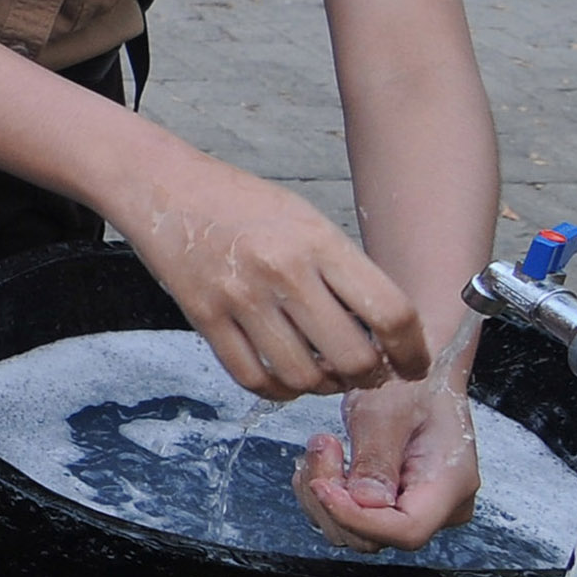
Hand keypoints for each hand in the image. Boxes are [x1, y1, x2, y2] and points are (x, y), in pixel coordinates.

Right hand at [111, 143, 428, 401]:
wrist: (163, 185)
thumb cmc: (242, 203)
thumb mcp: (307, 221)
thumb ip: (345, 272)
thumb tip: (383, 333)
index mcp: (318, 242)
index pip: (390, 312)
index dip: (413, 351)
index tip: (413, 364)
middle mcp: (282, 271)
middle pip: (351, 357)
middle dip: (370, 377)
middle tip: (369, 374)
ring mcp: (240, 298)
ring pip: (304, 376)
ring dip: (324, 386)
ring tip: (326, 374)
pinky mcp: (203, 318)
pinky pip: (253, 378)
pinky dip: (279, 391)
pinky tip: (287, 379)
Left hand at [300, 351, 485, 548]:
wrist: (414, 372)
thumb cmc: (410, 381)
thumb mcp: (388, 407)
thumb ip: (376, 457)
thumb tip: (364, 502)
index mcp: (450, 484)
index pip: (406, 530)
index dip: (355, 517)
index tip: (322, 485)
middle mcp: (437, 507)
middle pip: (373, 536)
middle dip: (332, 498)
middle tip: (323, 444)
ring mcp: (412, 509)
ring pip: (351, 532)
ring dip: (321, 492)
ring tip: (323, 444)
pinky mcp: (388, 507)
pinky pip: (344, 519)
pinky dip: (322, 493)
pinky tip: (324, 459)